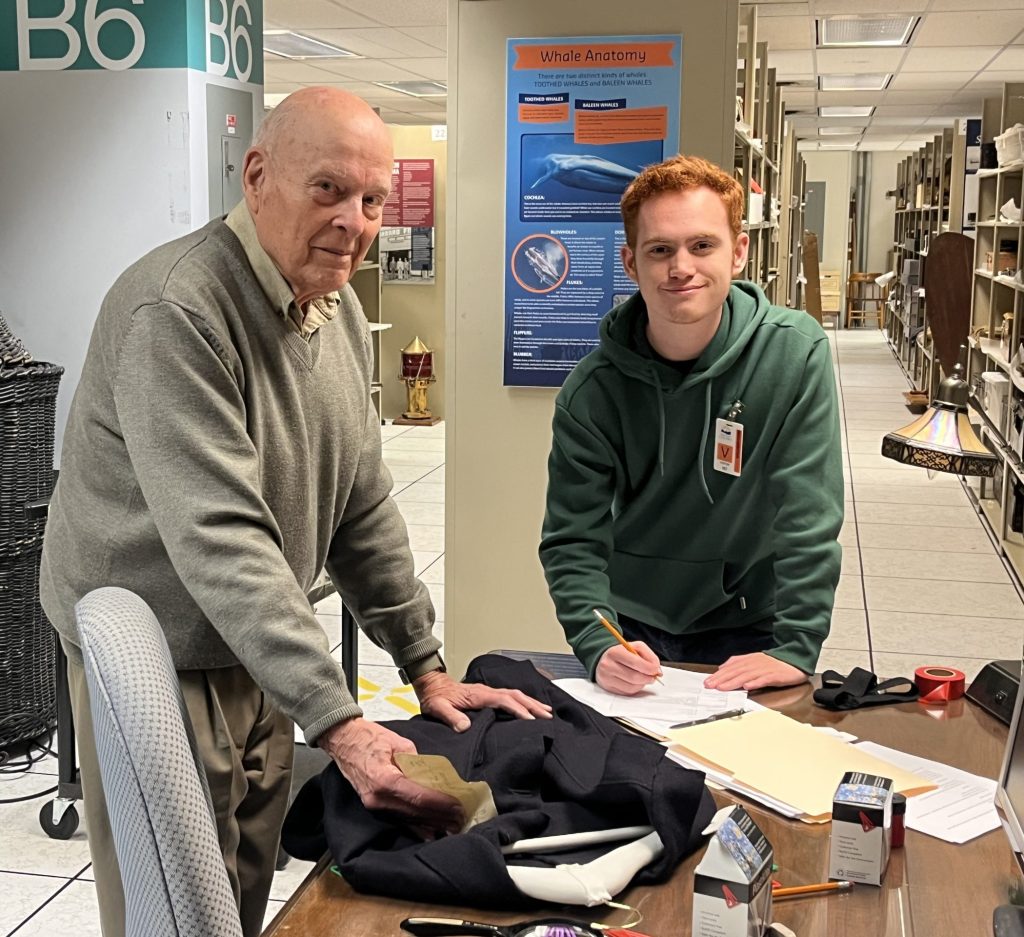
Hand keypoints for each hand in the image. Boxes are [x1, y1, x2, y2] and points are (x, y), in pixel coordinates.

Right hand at [319, 717, 463, 832]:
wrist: (342, 739)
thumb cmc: (367, 736)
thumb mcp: (398, 742)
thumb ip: (416, 761)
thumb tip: (431, 774)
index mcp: (384, 780)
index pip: (418, 797)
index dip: (439, 803)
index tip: (458, 806)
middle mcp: (378, 798)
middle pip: (414, 812)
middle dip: (440, 816)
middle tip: (461, 819)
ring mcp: (373, 804)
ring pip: (407, 818)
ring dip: (430, 823)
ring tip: (451, 827)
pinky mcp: (373, 805)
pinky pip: (397, 817)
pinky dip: (415, 825)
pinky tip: (430, 833)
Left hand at [412, 670, 552, 731]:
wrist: (432, 685)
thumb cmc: (435, 696)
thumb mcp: (437, 707)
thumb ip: (450, 716)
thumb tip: (465, 726)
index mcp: (477, 694)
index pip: (503, 700)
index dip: (517, 709)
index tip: (530, 719)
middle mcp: (486, 691)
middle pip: (515, 695)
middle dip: (532, 705)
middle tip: (547, 716)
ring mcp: (488, 692)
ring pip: (515, 694)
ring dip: (531, 702)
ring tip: (546, 711)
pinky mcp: (488, 694)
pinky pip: (510, 696)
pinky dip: (524, 701)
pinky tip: (530, 706)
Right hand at [595, 642, 661, 695]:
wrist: (605, 659)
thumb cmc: (623, 653)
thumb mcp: (636, 648)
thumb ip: (650, 656)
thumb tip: (657, 671)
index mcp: (615, 652)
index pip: (636, 663)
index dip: (650, 668)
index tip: (656, 670)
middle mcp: (608, 665)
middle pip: (634, 677)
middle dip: (648, 678)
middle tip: (653, 676)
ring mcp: (606, 678)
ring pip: (632, 687)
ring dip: (642, 684)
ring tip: (643, 678)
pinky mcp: (608, 688)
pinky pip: (627, 692)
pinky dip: (636, 688)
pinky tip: (635, 682)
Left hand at [703, 652, 806, 690]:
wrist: (795, 660)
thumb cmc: (774, 663)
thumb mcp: (754, 660)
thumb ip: (738, 662)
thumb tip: (722, 667)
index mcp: (749, 661)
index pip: (731, 668)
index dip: (718, 675)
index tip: (708, 682)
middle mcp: (755, 664)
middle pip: (736, 672)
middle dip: (721, 679)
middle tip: (710, 686)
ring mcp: (765, 669)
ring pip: (747, 676)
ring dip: (734, 682)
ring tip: (723, 688)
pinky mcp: (775, 675)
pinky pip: (764, 679)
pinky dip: (756, 682)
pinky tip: (748, 686)